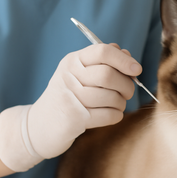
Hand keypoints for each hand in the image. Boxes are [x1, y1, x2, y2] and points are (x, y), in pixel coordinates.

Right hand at [28, 43, 139, 158]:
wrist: (39, 126)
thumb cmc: (68, 97)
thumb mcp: (79, 74)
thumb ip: (103, 61)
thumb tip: (127, 54)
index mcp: (73, 61)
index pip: (103, 51)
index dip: (124, 60)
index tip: (137, 69)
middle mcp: (69, 76)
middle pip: (108, 75)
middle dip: (126, 85)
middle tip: (127, 92)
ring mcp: (70, 98)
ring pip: (112, 97)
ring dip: (121, 103)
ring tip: (116, 105)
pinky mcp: (75, 119)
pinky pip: (109, 115)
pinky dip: (116, 115)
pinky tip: (110, 115)